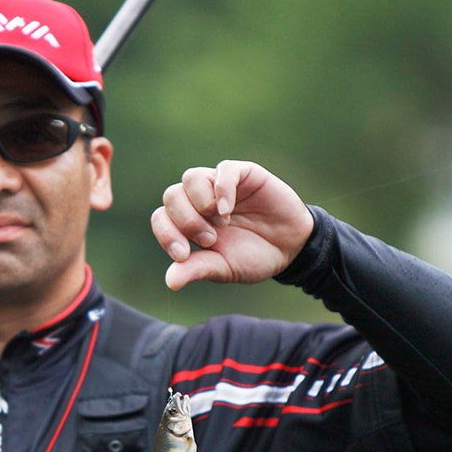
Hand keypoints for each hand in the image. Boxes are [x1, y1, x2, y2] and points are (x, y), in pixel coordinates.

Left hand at [151, 160, 314, 289]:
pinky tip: (227, 210)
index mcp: (189, 223)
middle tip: (209, 240)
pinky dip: (221, 188)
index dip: (166, 235)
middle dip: (186, 222)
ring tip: (221, 223)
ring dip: (199, 203)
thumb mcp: (223, 268)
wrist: (290, 249)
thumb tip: (170, 282)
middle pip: (171, 196)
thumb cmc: (252, 258)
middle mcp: (199, 201)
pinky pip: (224, 169)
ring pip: (190, 177)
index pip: (161, 218)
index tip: (183, 255)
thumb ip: (197, 269)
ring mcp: (220, 185)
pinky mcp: (244, 175)